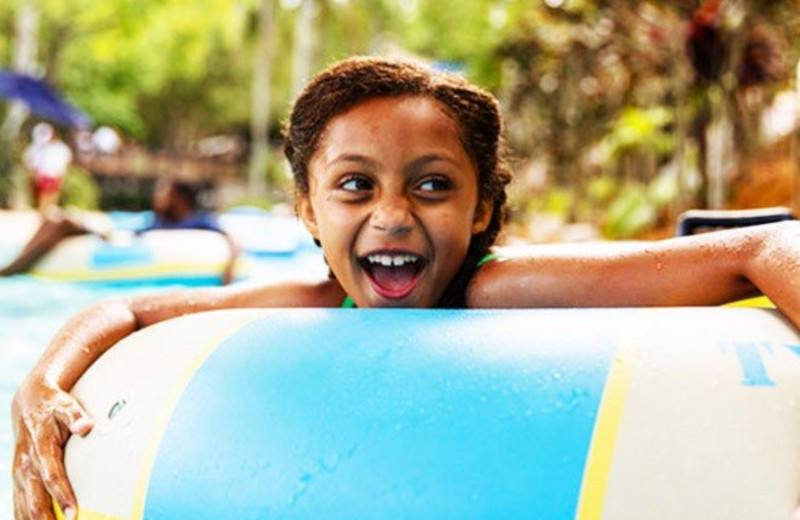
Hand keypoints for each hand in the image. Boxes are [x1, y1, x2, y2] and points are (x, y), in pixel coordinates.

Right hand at [11, 377, 92, 519]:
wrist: (29, 402)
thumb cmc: (53, 405)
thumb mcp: (65, 405)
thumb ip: (75, 416)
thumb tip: (85, 426)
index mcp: (39, 447)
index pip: (51, 476)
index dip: (62, 495)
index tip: (73, 513)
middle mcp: (26, 464)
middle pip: (35, 498)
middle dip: (47, 519)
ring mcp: (20, 473)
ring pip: (23, 506)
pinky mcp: (19, 478)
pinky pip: (18, 503)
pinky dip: (23, 518)